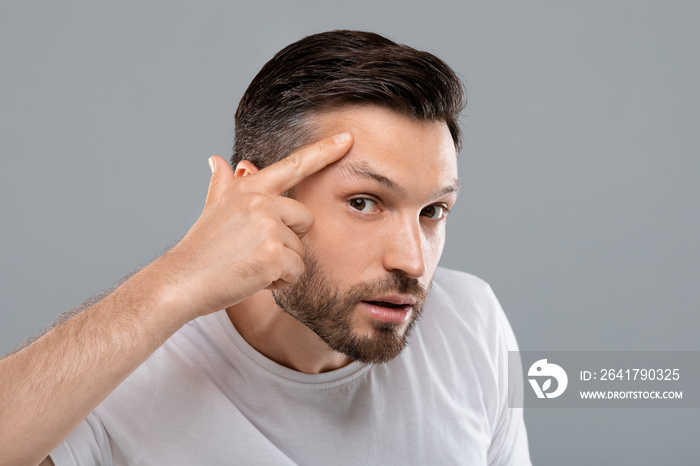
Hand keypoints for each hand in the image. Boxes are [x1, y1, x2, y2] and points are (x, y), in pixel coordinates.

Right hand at [161, 132, 352, 319]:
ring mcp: (268, 226)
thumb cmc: (201, 250)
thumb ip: (222, 183)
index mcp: (250, 188)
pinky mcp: (274, 254)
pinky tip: (254, 278)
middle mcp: (260, 202)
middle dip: (289, 241)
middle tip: (256, 251)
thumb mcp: (212, 209)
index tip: (347, 138)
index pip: (294, 165)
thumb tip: (217, 160)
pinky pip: (297, 271)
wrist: (182, 281)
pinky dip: (280, 282)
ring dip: (282, 265)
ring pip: (301, 250)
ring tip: (251, 265)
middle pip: (306, 219)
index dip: (324, 151)